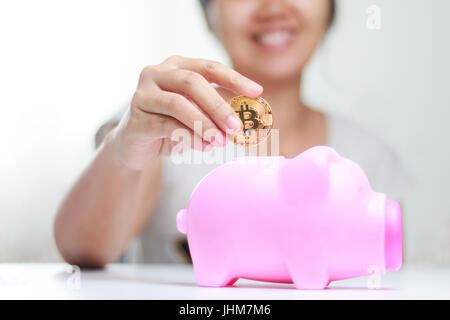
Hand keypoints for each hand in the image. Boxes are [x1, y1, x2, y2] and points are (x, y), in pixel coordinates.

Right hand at [106, 56, 262, 169]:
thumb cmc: (169, 126)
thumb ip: (216, 112)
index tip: (257, 92)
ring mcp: (143, 94)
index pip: (208, 67)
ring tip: (221, 141)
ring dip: (204, 124)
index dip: (234, 78)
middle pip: (192, 82)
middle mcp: (156, 73)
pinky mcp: (135, 118)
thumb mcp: (196, 115)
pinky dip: (189, 137)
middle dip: (218, 106)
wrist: (134, 147)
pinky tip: (204, 147)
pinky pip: (167, 126)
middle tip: (237, 126)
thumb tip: (246, 119)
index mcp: (176, 66)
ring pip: (178, 104)